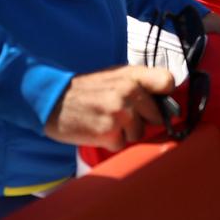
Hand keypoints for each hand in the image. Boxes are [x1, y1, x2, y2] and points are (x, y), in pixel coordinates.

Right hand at [44, 65, 174, 150]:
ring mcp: (120, 113)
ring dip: (125, 133)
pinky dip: (112, 142)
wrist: (52, 101)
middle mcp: (129, 92)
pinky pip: (122, 145)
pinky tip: (98, 130)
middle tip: (120, 114)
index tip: (159, 102)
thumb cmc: (86, 90)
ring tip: (106, 121)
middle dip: (142, 120)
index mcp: (132, 75)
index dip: (165, 95)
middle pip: (157, 116)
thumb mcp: (114, 76)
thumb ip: (140, 83)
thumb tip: (167, 99)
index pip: (167, 81)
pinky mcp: (109, 133)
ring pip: (139, 134)